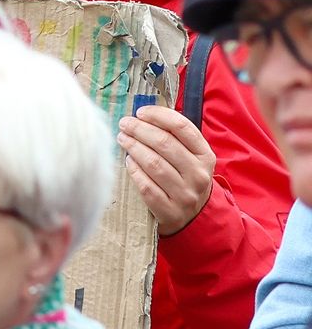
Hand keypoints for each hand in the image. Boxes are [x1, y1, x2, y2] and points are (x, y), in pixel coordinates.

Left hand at [119, 104, 215, 234]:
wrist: (193, 216)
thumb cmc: (185, 177)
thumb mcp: (190, 157)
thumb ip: (174, 137)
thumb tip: (143, 114)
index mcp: (205, 156)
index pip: (182, 127)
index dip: (158, 115)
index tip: (140, 111)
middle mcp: (199, 175)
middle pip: (164, 144)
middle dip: (140, 129)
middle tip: (124, 124)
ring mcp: (186, 195)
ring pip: (154, 164)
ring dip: (133, 147)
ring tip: (122, 138)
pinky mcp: (170, 211)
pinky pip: (147, 186)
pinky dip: (134, 171)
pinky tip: (128, 162)